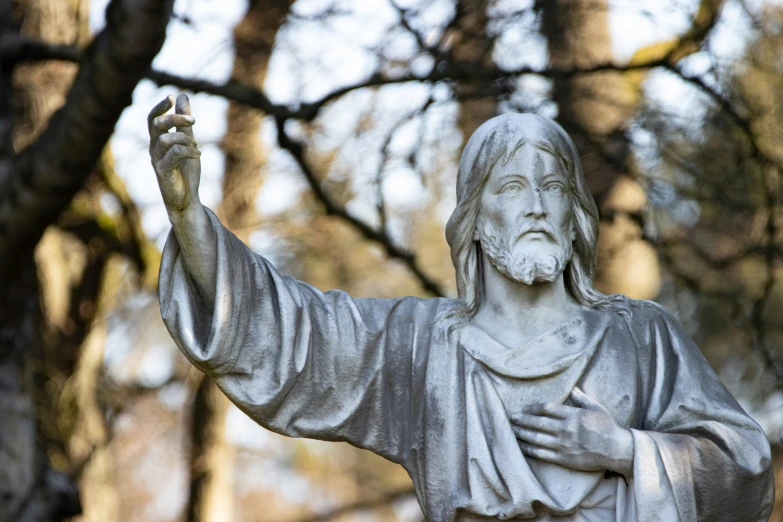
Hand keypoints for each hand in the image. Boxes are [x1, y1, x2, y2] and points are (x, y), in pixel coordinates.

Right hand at [148, 94, 200, 213]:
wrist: (187, 199)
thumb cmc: (185, 172)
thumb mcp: (187, 142)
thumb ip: (184, 122)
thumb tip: (182, 95)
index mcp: (158, 141)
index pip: (153, 119)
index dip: (160, 107)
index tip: (172, 96)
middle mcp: (154, 149)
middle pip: (157, 125)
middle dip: (176, 118)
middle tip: (194, 121)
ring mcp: (157, 161)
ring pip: (166, 139)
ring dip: (186, 139)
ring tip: (196, 147)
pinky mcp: (163, 172)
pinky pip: (174, 153)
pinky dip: (188, 151)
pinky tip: (198, 155)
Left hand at [510, 388, 633, 476]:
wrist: (617, 450)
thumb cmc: (608, 427)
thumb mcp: (597, 408)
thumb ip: (582, 398)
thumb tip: (573, 388)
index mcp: (573, 415)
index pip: (547, 409)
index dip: (533, 407)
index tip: (525, 407)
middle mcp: (566, 429)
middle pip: (538, 423)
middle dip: (523, 420)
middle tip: (512, 417)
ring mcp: (564, 445)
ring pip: (537, 439)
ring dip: (523, 434)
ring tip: (512, 431)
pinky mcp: (564, 458)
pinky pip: (543, 454)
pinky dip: (530, 450)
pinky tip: (521, 447)